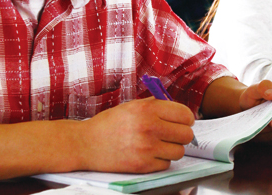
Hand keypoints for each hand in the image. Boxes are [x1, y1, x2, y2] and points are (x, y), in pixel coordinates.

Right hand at [78, 98, 195, 172]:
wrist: (85, 144)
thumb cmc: (109, 123)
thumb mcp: (132, 106)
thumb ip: (156, 106)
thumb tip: (179, 110)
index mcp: (148, 109)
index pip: (185, 114)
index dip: (186, 119)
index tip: (183, 122)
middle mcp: (149, 127)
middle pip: (186, 134)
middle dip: (182, 134)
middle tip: (173, 134)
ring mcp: (146, 148)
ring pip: (179, 151)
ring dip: (172, 149)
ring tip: (160, 145)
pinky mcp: (142, 165)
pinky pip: (166, 164)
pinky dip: (161, 161)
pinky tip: (149, 154)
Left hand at [239, 80, 271, 144]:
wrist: (252, 106)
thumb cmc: (253, 97)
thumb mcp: (253, 89)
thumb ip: (263, 87)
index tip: (269, 122)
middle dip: (267, 128)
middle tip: (254, 128)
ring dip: (266, 136)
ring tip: (255, 132)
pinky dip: (270, 141)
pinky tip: (262, 136)